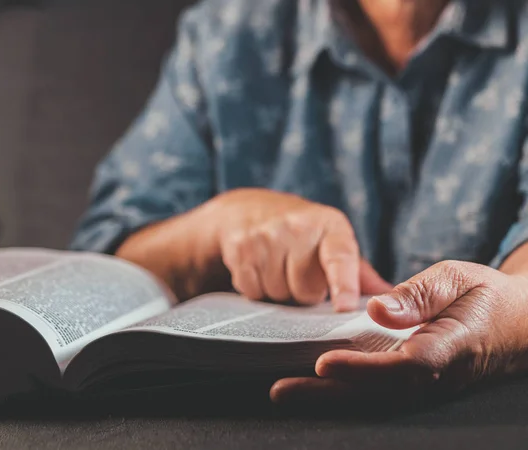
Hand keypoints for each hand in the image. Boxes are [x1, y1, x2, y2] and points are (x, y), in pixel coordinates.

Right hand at [204, 188, 390, 310]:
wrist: (246, 211)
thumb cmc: (301, 235)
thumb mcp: (331, 243)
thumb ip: (359, 274)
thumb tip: (391, 301)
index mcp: (330, 226)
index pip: (339, 258)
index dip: (343, 285)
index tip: (344, 307)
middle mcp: (299, 226)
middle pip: (306, 290)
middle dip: (305, 292)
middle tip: (300, 273)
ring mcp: (266, 235)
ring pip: (279, 293)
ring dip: (280, 290)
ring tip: (278, 269)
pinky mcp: (241, 247)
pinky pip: (253, 290)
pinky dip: (256, 288)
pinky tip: (259, 269)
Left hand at [271, 261, 527, 404]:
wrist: (517, 325)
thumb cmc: (485, 297)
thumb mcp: (459, 278)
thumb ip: (420, 294)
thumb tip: (375, 309)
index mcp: (452, 346)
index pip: (405, 366)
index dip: (364, 369)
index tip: (324, 363)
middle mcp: (437, 376)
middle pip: (379, 393)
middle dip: (328, 394)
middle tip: (280, 390)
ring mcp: (427, 386)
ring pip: (374, 399)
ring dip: (328, 398)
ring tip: (284, 392)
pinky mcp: (416, 385)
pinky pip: (378, 393)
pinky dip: (343, 392)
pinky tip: (313, 386)